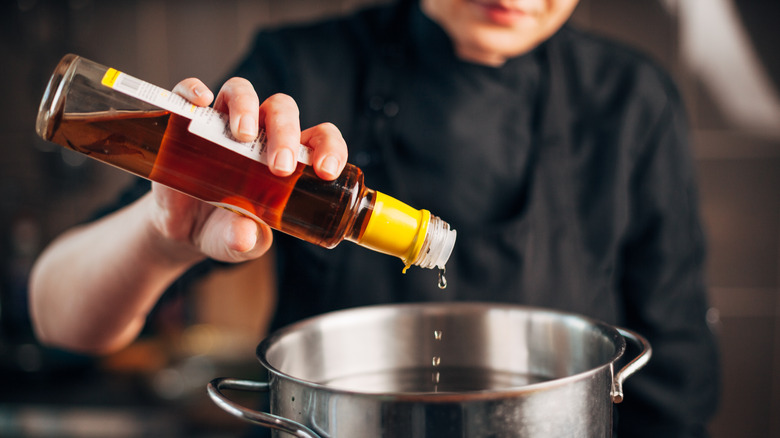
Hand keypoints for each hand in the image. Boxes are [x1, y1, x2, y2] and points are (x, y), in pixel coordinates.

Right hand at [147, 77, 348, 262]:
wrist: (183, 230)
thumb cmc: (227, 230)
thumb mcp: (240, 243)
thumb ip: (246, 241)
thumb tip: (243, 236)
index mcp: (289, 158)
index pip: (319, 138)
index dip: (330, 147)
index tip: (326, 172)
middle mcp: (260, 133)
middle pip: (282, 110)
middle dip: (285, 134)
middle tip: (280, 167)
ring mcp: (223, 124)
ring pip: (242, 92)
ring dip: (247, 107)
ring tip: (243, 136)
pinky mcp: (189, 123)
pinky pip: (190, 92)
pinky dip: (194, 89)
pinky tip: (201, 101)